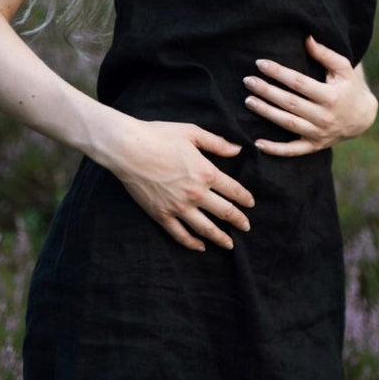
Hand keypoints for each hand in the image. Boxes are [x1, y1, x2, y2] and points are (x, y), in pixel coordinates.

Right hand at [106, 119, 254, 251]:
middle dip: (238, 221)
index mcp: (206, 172)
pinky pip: (180, 234)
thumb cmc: (159, 136)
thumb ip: (217, 143)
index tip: (251, 204)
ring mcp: (178, 207)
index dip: (245, 198)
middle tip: (246, 227)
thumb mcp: (192, 133)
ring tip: (229, 244)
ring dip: (220, 238)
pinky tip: (200, 246)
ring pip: (205, 229)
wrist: (127, 148)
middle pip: (224, 212)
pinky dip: (192, 243)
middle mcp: (196, 193)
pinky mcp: (161, 215)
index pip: (233, 190)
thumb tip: (238, 149)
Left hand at [242, 36, 377, 156]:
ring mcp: (318, 134)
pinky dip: (275, 149)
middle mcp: (324, 117)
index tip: (261, 63)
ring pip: (287, 124)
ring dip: (266, 113)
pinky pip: (292, 150)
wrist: (362, 118)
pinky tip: (257, 143)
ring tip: (248, 101)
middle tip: (248, 81)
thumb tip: (307, 37)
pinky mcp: (314, 146)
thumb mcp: (344, 69)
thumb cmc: (349, 87)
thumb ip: (325, 54)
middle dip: (267, 91)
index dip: (279, 73)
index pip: (299, 83)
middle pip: (290, 103)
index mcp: (331, 96)